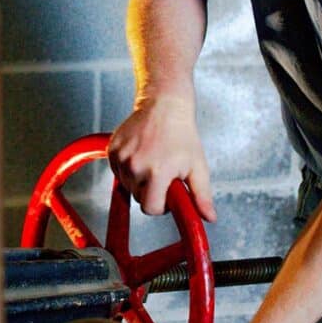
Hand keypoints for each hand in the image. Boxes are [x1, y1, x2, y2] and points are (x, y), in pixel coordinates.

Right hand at [107, 97, 214, 220]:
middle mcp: (136, 165)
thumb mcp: (197, 166)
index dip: (161, 205)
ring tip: (152, 160)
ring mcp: (122, 157)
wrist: (163, 105)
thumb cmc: (182, 134)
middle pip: (138, 197)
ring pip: (127, 185)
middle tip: (163, 172)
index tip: (167, 193)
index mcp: (158, 172)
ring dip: (139, 180)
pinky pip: (118, 172)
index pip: (150, 208)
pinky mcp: (112, 150)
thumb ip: (202, 195)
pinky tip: (141, 155)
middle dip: (151, 190)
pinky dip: (128, 169)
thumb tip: (209, 218)